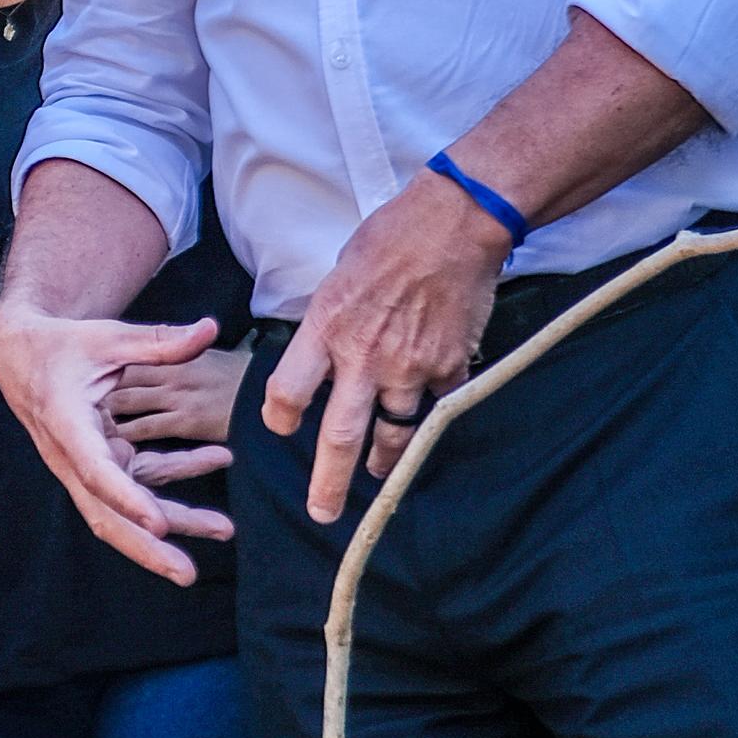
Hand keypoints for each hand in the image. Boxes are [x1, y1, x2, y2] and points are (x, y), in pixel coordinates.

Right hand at [0, 309, 236, 586]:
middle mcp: (72, 456)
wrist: (20, 355)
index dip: (128, 499)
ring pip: (126, 509)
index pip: (97, 472)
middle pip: (107, 515)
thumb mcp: (108, 337)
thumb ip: (160, 341)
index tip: (158, 525)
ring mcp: (87, 465)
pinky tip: (216, 459)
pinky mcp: (101, 462)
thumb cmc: (62, 344)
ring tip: (224, 529)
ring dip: (174, 521)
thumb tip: (209, 328)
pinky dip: (177, 478)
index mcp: (68, 424)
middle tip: (188, 573)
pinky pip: (140, 481)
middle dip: (148, 549)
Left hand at [263, 173, 506, 522]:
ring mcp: (411, 368)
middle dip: (328, 482)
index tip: (282, 426)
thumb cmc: (391, 237)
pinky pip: (436, 402)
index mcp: (326, 329)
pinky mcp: (449, 368)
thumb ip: (330, 323)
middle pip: (340, 437)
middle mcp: (365, 358)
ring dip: (385, 460)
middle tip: (321, 513)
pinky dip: (431, 406)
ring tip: (379, 477)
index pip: (288, 392)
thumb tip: (325, 351)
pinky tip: (429, 404)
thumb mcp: (339, 277)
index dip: (281, 416)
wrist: (456, 223)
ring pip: (394, 432)